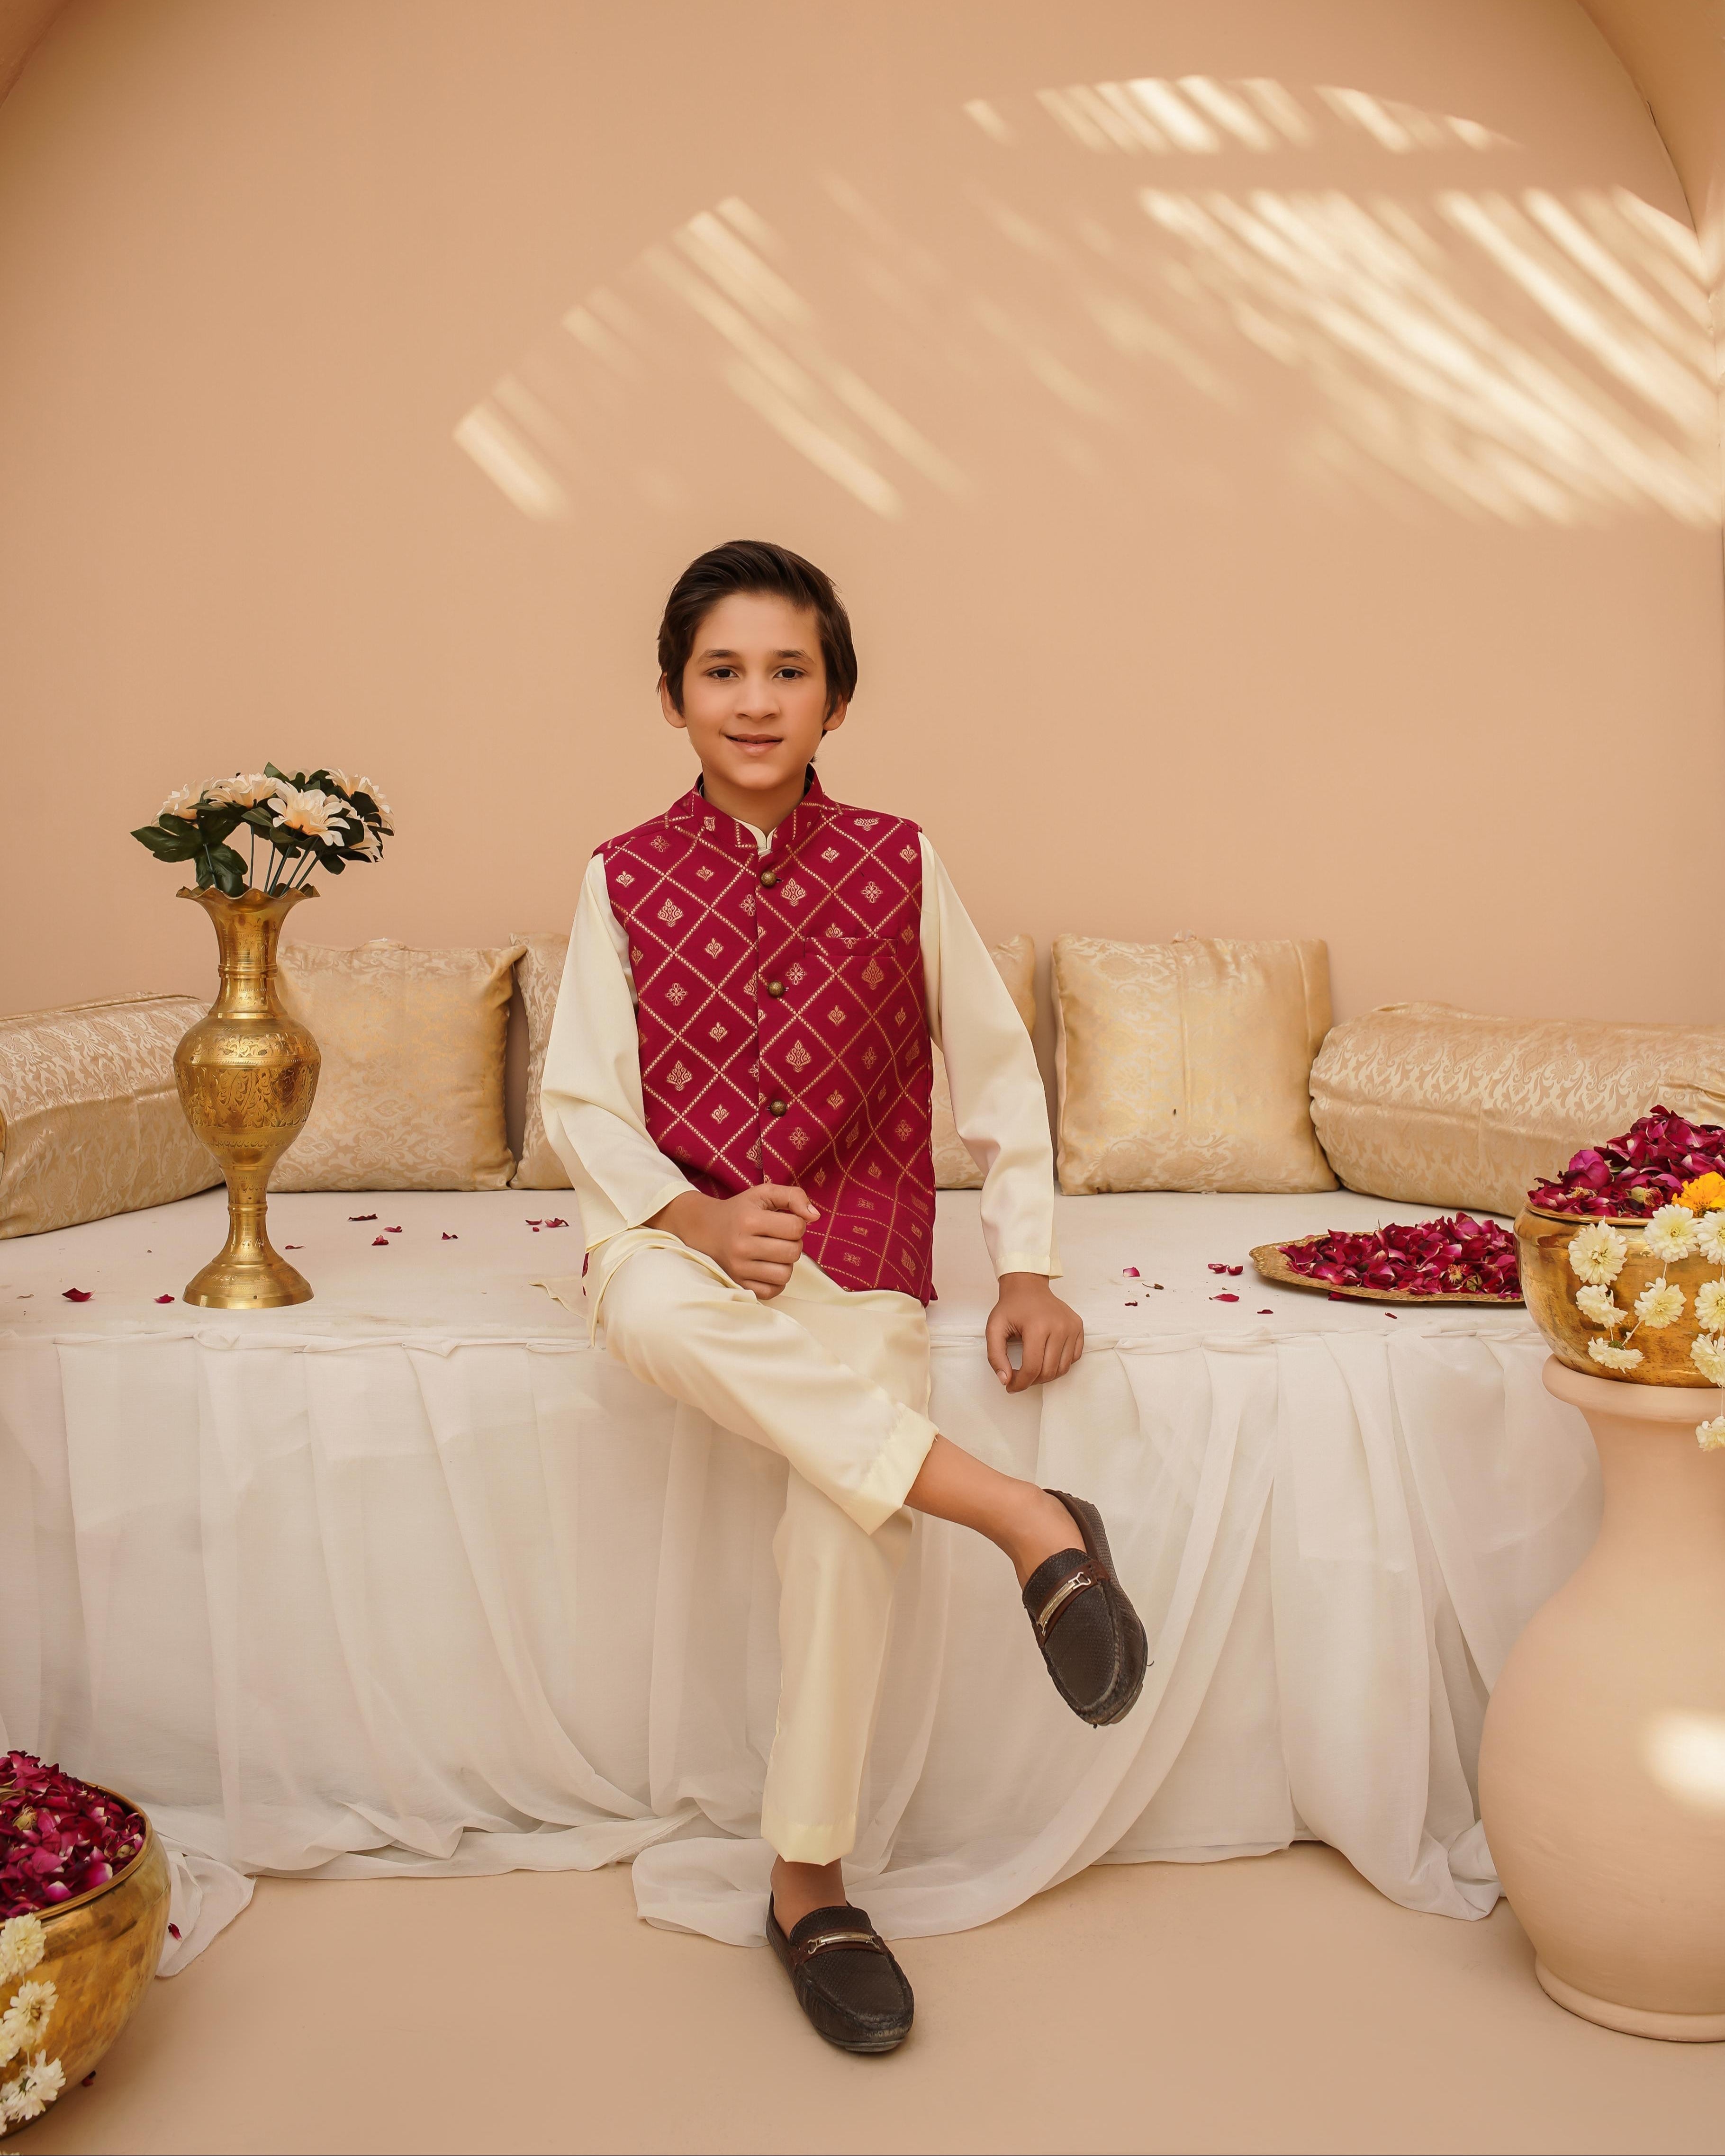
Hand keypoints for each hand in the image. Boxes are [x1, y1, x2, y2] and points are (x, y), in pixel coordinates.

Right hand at [651, 1183, 817, 1300]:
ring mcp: (739, 1269)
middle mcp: (741, 1246)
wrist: (705, 1229)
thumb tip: (815, 1216)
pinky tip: (768, 1267)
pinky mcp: (739, 1284)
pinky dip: (776, 1280)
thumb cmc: (741, 1211)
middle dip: (793, 1243)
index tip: (784, 1221)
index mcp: (749, 1220)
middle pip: (793, 1252)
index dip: (797, 1223)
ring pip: (785, 1274)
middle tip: (779, 1238)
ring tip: (774, 1252)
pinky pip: (773, 1291)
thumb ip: (793, 1196)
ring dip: (786, 1263)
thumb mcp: (764, 1194)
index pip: (796, 1227)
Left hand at [986, 1273, 1083, 1392]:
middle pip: (1049, 1371)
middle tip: (1019, 1377)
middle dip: (1031, 1381)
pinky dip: (1060, 1365)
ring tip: (1032, 1369)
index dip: (1020, 1383)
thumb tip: (1006, 1380)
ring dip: (1046, 1376)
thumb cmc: (1011, 1307)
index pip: (1032, 1368)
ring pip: (1063, 1368)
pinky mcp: (1079, 1328)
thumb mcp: (994, 1329)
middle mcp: (1059, 1327)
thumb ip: (995, 1356)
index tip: (1010, 1386)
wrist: (1028, 1286)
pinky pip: (1074, 1358)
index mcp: (1037, 1326)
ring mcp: (1072, 1327)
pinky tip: (1046, 1358)